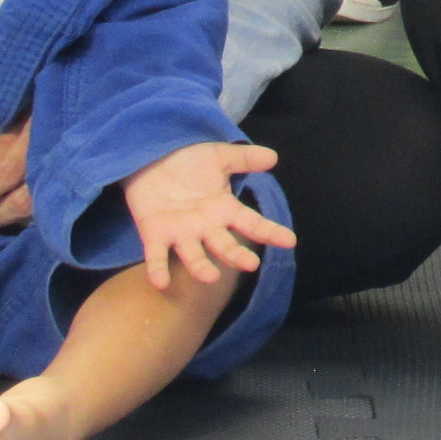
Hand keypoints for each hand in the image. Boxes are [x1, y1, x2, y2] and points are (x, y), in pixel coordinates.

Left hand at [122, 142, 297, 289]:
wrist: (150, 158)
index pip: (252, 223)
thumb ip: (244, 159)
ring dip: (201, 267)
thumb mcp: (218, 156)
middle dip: (236, 256)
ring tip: (210, 277)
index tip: (290, 241)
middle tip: (250, 265)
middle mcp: (205, 227)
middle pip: (224, 245)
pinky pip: (157, 255)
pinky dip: (158, 269)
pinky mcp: (155, 233)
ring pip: (193, 255)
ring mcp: (180, 233)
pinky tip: (161, 283)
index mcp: (224, 210)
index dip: (270, 232)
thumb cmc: (187, 161)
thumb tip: (274, 157)